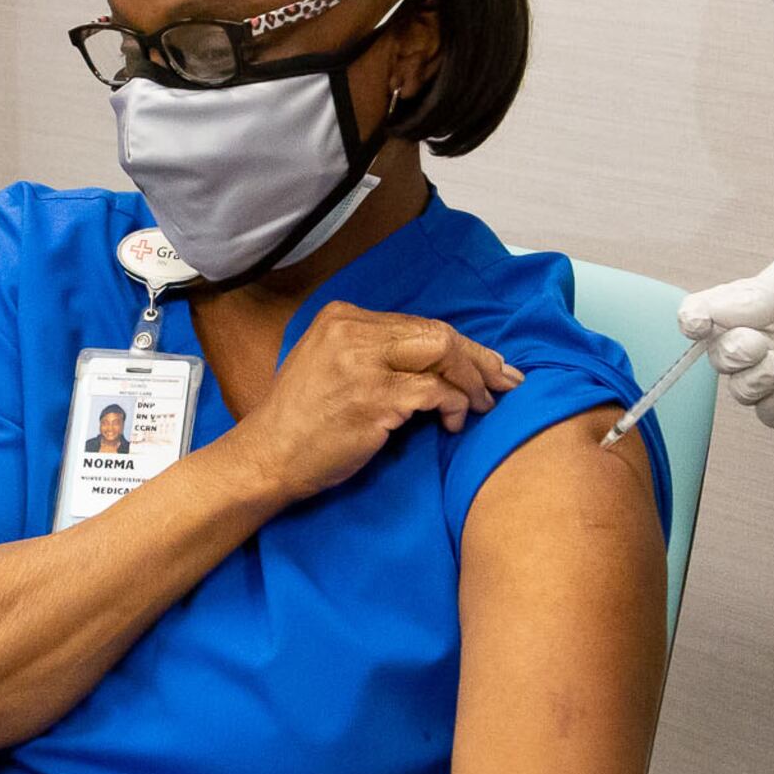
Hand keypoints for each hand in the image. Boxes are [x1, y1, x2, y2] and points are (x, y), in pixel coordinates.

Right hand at [228, 303, 522, 503]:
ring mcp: (364, 364)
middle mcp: (353, 332)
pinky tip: (455, 423)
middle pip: (438, 333)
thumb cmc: (301, 421)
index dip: (461, 345)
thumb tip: (435, 361)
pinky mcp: (374, 398)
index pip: (418, 323)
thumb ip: (372, 353)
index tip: (488, 365)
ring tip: (486, 405)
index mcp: (342, 317)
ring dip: (473, 383)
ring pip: (444, 355)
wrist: (267, 456)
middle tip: (506, 382)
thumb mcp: (328, 365)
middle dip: (479, 359)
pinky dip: (456, 406)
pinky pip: (435, 393)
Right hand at [680, 237, 773, 431]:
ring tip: (773, 357)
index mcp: (759, 306)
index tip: (696, 321)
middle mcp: (770, 342)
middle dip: (726, 350)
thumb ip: (762, 290)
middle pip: (721, 357)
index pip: (709, 318)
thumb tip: (713, 312)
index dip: (696, 321)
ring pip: (742, 391)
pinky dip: (771, 397)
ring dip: (746, 376)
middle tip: (750, 339)